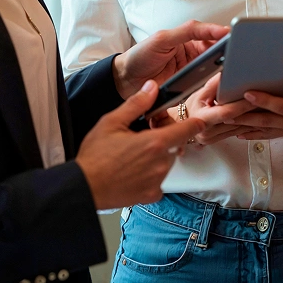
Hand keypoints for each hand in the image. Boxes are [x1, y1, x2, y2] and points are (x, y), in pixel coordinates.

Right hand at [76, 80, 204, 208]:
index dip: (195, 123)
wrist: (83, 187)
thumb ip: (137, 104)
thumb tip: (152, 87)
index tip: (198, 120)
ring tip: (133, 155)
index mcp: (154, 142)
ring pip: (166, 162)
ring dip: (156, 157)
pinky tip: (132, 171)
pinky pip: (159, 180)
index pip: (188, 129)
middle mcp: (161, 163)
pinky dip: (150, 175)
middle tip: (142, 137)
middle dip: (163, 139)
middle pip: (174, 145)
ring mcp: (157, 181)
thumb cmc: (95, 156)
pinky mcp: (151, 195)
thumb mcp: (112, 122)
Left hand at [112, 20, 229, 98]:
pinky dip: (214, 83)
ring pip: (214, 67)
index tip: (234, 37)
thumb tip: (213, 28)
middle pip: (216, 51)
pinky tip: (219, 83)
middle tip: (237, 54)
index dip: (222, 34)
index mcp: (187, 37)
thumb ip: (187, 32)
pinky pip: (206, 83)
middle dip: (227, 52)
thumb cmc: (140, 56)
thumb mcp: (163, 39)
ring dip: (222, 68)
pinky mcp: (190, 85)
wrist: (126, 81)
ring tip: (232, 68)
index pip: (210, 33)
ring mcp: (192, 69)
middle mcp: (192, 52)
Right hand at [177, 74, 259, 144]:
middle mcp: (208, 132)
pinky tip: (259, 118)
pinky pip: (238, 133)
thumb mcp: (199, 94)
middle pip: (236, 121)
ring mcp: (214, 139)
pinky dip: (249, 124)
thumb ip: (213, 85)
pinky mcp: (220, 141)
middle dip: (253, 111)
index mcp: (202, 119)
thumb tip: (225, 74)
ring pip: (239, 129)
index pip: (226, 113)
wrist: (180, 124)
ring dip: (254, 119)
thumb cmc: (191, 107)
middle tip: (268, 101)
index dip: (241, 105)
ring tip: (267, 108)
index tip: (254, 97)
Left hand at [232, 90, 282, 139]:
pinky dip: (254, 134)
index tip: (248, 93)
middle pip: (271, 117)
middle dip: (249, 112)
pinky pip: (270, 135)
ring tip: (229, 118)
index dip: (265, 101)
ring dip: (247, 123)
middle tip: (231, 106)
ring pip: (268, 127)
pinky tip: (241, 133)